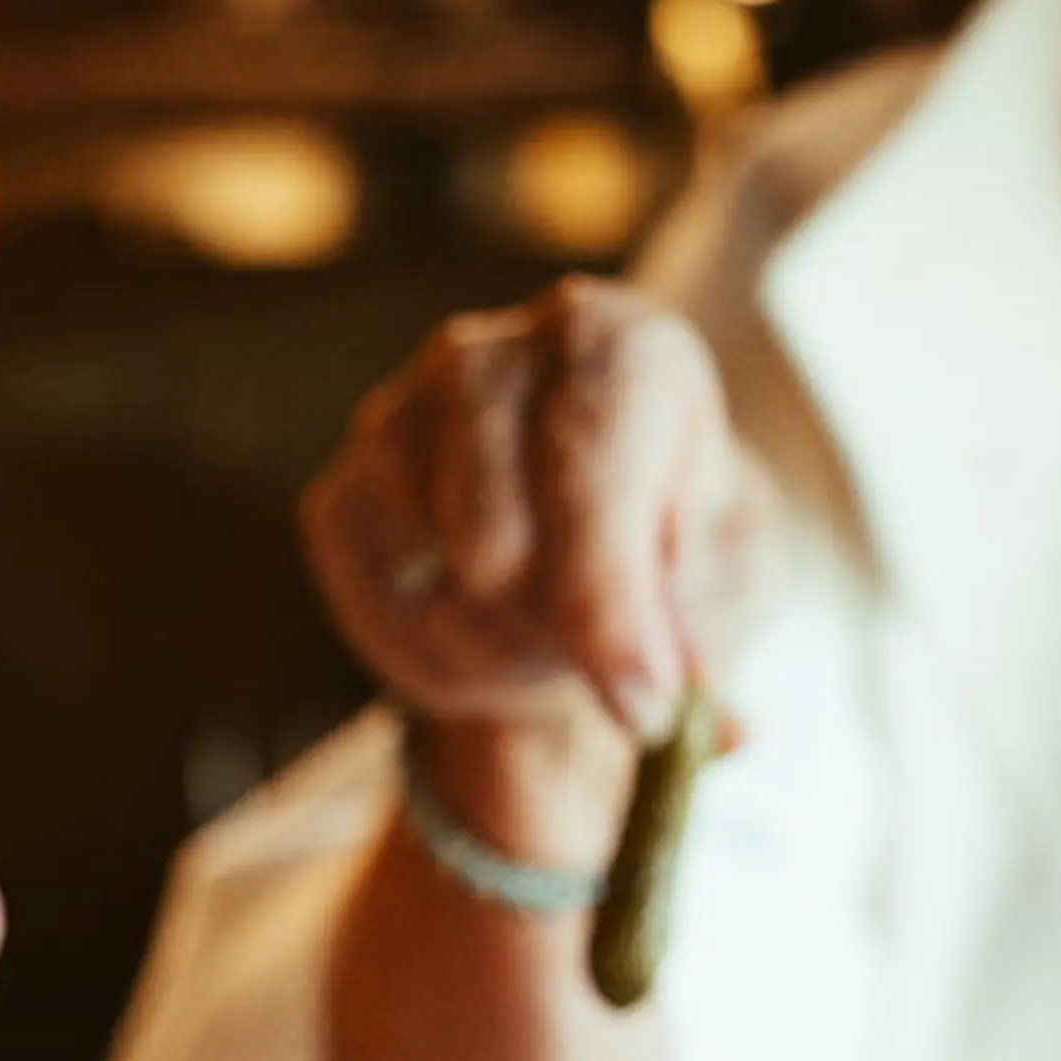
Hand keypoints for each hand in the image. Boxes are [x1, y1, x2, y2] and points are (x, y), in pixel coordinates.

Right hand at [304, 282, 765, 869]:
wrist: (579, 529)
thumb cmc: (663, 540)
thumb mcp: (723, 573)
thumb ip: (706, 632)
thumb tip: (684, 718)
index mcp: (606, 343)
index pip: (584, 468)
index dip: (608, 606)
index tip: (644, 711)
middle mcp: (484, 359)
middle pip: (491, 542)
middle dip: (555, 643)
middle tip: (612, 678)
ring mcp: (391, 425)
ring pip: (430, 599)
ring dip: (499, 662)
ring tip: (550, 643)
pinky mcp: (337, 499)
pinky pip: (377, 627)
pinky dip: (434, 669)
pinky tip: (482, 641)